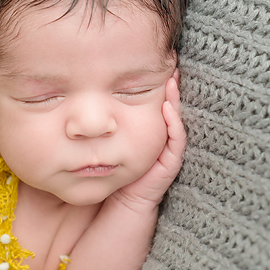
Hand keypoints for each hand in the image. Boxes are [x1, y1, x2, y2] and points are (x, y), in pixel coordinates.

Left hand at [114, 72, 185, 210]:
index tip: (160, 67)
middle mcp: (163, 139)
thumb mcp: (112, 141)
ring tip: (172, 82)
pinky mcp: (170, 163)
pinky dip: (173, 123)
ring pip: (175, 121)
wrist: (123, 202)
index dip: (160, 87)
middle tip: (171, 67)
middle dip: (172, 89)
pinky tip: (168, 108)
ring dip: (175, 101)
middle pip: (170, 109)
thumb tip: (93, 100)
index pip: (158, 105)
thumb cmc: (117, 171)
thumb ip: (108, 123)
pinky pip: (176, 140)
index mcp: (151, 132)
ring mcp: (168, 150)